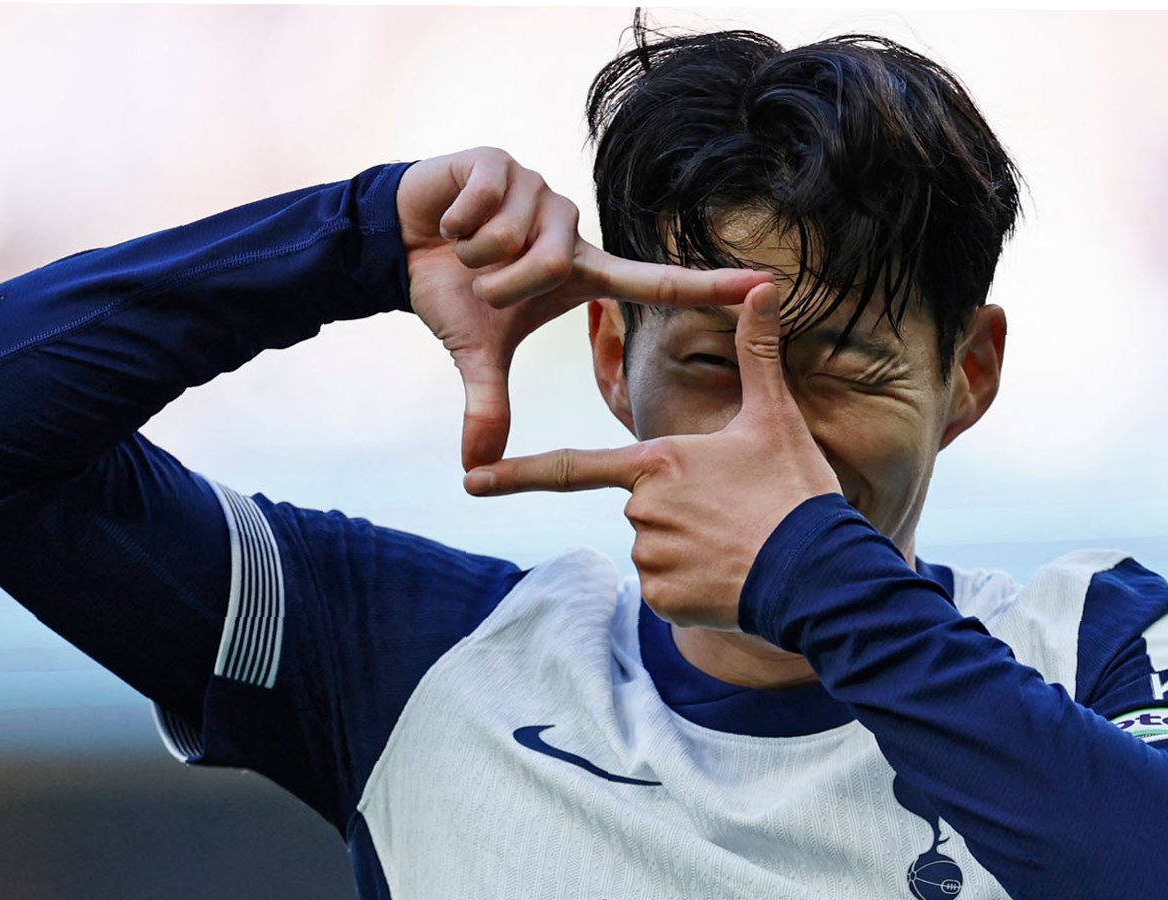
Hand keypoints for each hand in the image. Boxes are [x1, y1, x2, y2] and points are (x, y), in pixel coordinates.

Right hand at [396, 147, 771, 469]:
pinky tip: (450, 220)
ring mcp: (540, 190)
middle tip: (480, 282)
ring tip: (465, 247)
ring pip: (513, 238)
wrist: (401, 240)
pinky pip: (483, 206)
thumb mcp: (477, 351)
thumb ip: (489, 405)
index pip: (657, 283)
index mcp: (582, 271)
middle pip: (548, 266)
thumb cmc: (452, 291)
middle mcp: (571, 228)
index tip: (766, 285)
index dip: (710, 287)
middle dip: (498, 284)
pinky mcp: (502, 162)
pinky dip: (455, 223)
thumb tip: (475, 468)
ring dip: (474, 254)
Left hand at [462, 281, 842, 630]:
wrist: (820, 575)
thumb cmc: (794, 494)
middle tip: (732, 514)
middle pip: (641, 508)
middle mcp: (642, 511)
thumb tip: (763, 288)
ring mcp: (649, 559)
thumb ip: (758, 355)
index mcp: (657, 463)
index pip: (572, 467)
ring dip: (687, 549)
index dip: (517, 474)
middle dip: (678, 512)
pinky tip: (729, 578)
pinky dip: (693, 586)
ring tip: (737, 545)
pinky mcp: (663, 601)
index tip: (471, 482)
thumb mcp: (775, 420)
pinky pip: (666, 589)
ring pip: (654, 549)